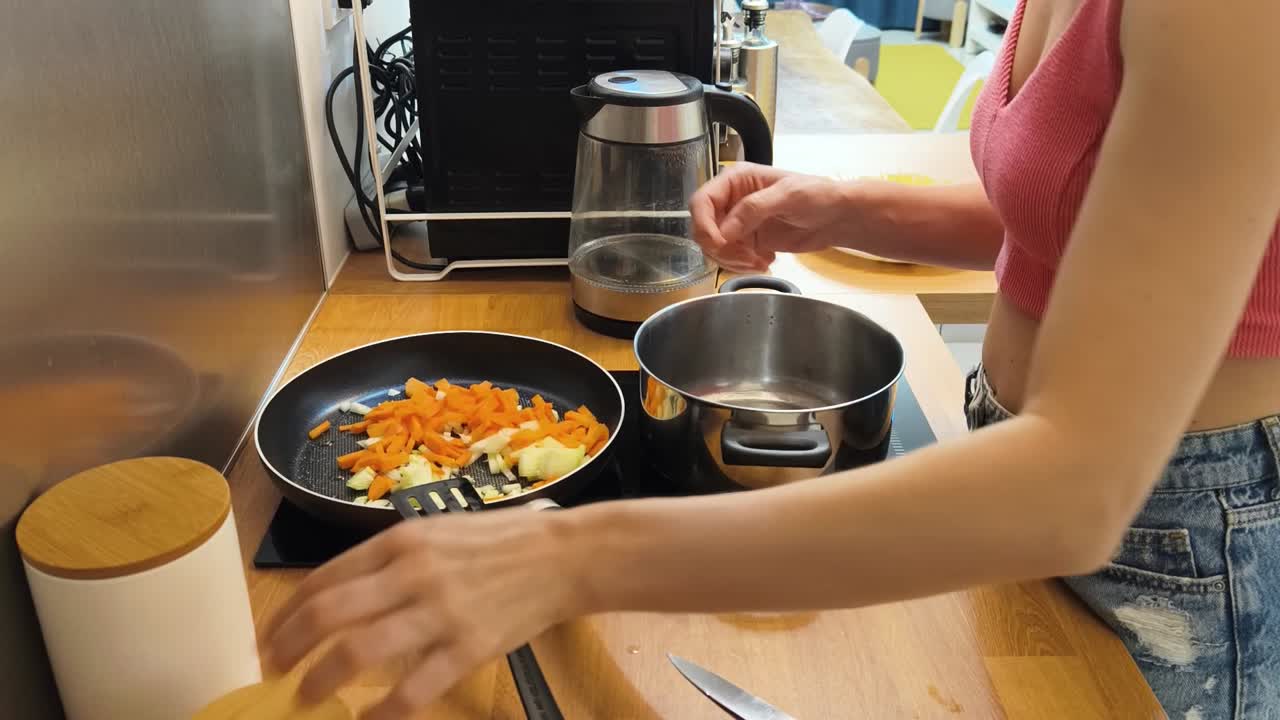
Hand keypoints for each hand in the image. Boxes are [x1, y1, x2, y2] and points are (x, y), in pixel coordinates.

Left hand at [263, 510, 577, 719]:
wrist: (563, 556)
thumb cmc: (502, 542)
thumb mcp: (438, 533)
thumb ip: (393, 559)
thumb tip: (343, 595)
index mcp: (401, 541)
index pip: (324, 578)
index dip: (288, 612)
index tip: (272, 635)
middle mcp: (412, 573)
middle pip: (328, 613)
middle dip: (288, 647)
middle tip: (272, 669)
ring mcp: (440, 612)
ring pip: (358, 651)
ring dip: (320, 680)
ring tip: (305, 697)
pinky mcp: (468, 648)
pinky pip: (411, 690)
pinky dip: (381, 713)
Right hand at [690, 163, 856, 271]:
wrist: (837, 218)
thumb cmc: (817, 195)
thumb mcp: (788, 195)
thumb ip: (754, 208)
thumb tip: (724, 231)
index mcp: (736, 180)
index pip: (702, 201)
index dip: (704, 224)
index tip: (719, 244)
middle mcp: (731, 200)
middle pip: (703, 228)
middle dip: (721, 248)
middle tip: (746, 258)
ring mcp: (738, 223)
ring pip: (715, 248)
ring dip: (733, 260)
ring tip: (760, 262)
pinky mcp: (747, 242)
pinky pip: (731, 258)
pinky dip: (743, 266)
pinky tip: (766, 261)